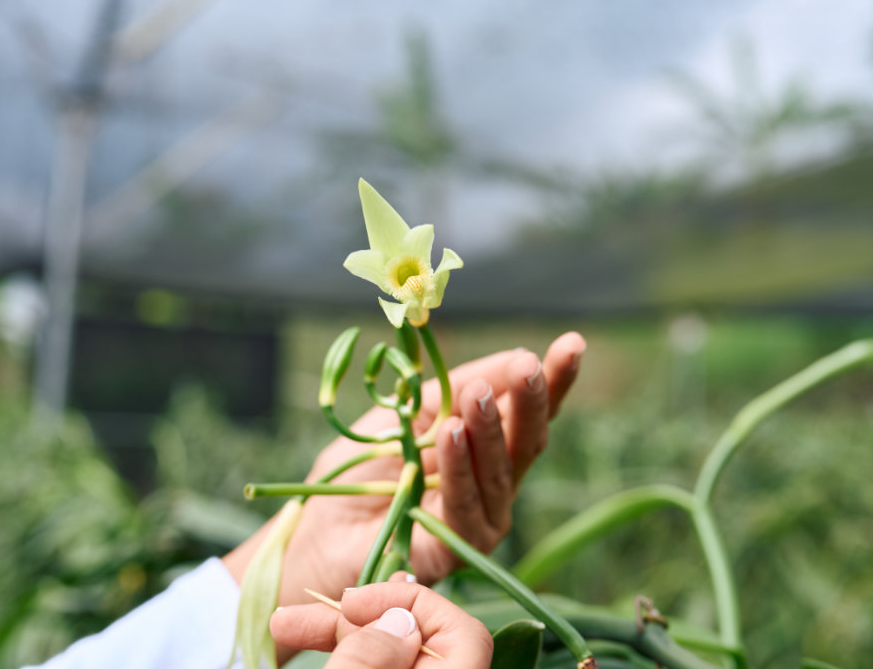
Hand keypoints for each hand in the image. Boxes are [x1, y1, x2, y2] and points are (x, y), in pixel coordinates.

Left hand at [224, 332, 585, 661]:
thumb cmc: (366, 465)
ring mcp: (482, 519)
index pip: (528, 411)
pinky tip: (453, 434)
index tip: (573, 344)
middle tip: (529, 367)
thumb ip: (455, 388)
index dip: (554, 381)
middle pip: (527, 441)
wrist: (320, 526)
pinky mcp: (458, 549)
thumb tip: (514, 357)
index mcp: (486, 445)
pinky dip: (461, 468)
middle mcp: (494, 482)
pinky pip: (466, 506)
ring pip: (500, 472)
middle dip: (532, 402)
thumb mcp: (409, 411)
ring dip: (490, 430)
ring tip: (478, 395)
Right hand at [270, 579, 491, 668]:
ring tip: (283, 624)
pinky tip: (302, 638)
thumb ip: (373, 656)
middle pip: (421, 640)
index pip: (462, 631)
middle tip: (302, 613)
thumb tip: (398, 621)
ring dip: (341, 635)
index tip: (350, 606)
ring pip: (393, 655)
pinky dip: (346, 657)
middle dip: (360, 617)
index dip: (407, 607)